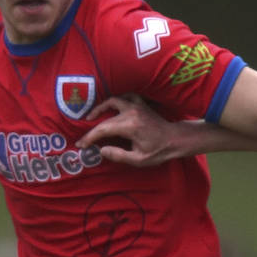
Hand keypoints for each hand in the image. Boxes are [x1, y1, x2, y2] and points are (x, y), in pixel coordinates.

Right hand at [78, 95, 195, 166]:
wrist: (175, 139)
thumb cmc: (159, 151)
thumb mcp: (139, 160)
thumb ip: (118, 155)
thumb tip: (101, 151)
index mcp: (129, 126)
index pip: (103, 130)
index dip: (89, 137)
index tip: (81, 144)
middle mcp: (131, 112)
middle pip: (105, 117)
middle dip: (92, 127)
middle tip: (84, 136)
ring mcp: (137, 105)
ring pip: (113, 101)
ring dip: (101, 107)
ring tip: (92, 116)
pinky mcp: (141, 104)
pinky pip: (125, 97)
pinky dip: (117, 100)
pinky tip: (112, 107)